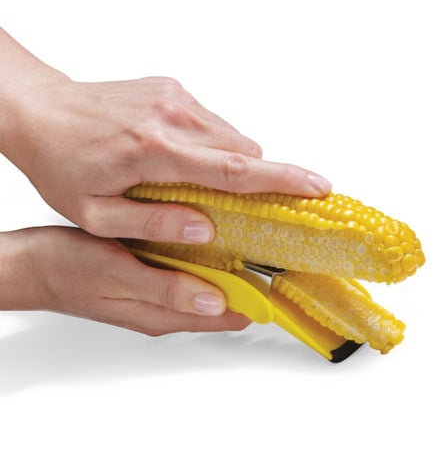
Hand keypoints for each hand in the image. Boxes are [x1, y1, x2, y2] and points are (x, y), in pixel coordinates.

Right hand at [0, 227, 249, 333]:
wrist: (35, 265)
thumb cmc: (69, 271)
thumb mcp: (117, 277)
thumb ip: (166, 290)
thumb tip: (214, 303)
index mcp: (164, 314)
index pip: (228, 317)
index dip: (257, 301)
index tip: (283, 278)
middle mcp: (167, 306)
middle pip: (224, 299)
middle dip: (249, 280)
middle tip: (273, 247)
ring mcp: (160, 291)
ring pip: (209, 282)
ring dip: (230, 265)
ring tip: (252, 237)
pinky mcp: (151, 274)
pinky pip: (190, 268)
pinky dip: (206, 255)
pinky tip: (212, 233)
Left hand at [3, 63, 330, 242]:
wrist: (41, 111)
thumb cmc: (62, 164)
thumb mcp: (95, 214)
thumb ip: (153, 222)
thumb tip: (206, 228)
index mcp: (154, 152)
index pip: (234, 170)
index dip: (282, 180)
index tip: (318, 186)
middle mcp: (172, 117)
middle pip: (242, 152)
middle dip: (254, 179)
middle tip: (241, 204)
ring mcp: (174, 97)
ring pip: (230, 136)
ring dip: (228, 162)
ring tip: (196, 181)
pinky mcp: (172, 87)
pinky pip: (212, 121)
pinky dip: (211, 143)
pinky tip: (181, 156)